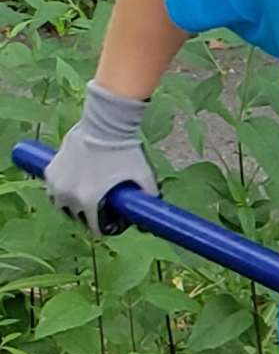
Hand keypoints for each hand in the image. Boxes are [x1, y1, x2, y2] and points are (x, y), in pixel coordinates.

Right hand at [45, 81, 157, 236]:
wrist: (104, 126)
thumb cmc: (125, 151)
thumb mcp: (144, 176)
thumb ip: (150, 195)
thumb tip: (153, 210)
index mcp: (87, 200)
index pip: (94, 227)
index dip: (106, 228)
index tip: (113, 223)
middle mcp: (67, 195)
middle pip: (76, 217)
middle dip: (89, 218)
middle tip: (101, 211)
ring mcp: (56, 182)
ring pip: (61, 205)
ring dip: (72, 207)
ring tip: (85, 202)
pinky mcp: (50, 170)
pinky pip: (53, 189)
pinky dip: (62, 192)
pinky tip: (73, 189)